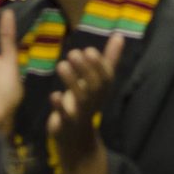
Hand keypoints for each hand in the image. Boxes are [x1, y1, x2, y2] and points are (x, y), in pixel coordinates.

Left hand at [48, 34, 124, 164]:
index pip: (106, 77)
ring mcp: (80, 113)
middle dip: (84, 68)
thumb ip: (109, 59)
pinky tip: (53, 95)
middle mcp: (93, 102)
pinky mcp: (65, 124)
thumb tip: (120, 35)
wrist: (77, 138)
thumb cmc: (86, 103)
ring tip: (61, 65)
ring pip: (79, 98)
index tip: (89, 50)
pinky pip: (63, 116)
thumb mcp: (99, 82)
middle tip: (73, 53)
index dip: (99, 64)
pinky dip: (58, 105)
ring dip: (71, 81)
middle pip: (94, 86)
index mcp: (101, 91)